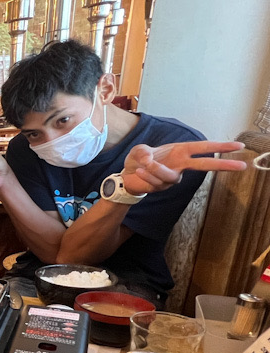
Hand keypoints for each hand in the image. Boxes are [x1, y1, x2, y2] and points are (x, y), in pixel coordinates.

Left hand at [121, 140, 246, 194]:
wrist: (128, 175)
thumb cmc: (139, 159)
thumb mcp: (140, 150)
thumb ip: (143, 152)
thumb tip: (149, 159)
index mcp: (181, 151)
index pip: (203, 148)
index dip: (221, 146)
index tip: (239, 146)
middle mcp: (181, 164)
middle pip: (205, 165)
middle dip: (223, 164)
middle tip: (241, 165)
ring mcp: (174, 177)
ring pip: (171, 176)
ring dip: (157, 169)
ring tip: (144, 163)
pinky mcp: (164, 187)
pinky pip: (158, 182)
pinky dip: (147, 176)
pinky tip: (139, 171)